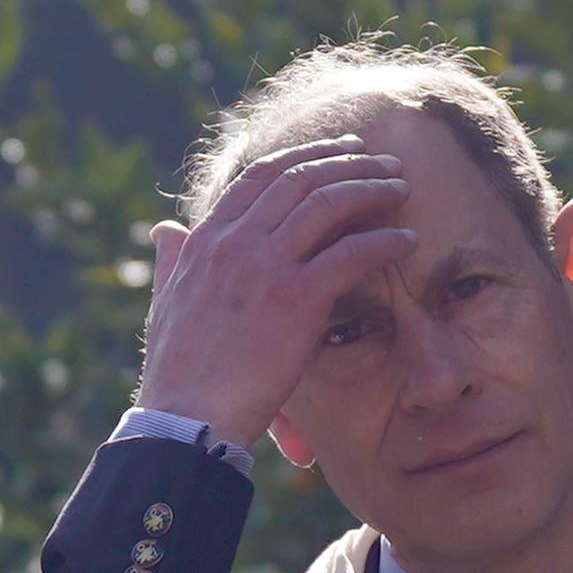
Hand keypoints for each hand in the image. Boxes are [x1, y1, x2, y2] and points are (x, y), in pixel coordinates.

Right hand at [134, 134, 414, 445]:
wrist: (186, 420)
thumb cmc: (179, 373)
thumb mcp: (165, 304)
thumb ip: (172, 261)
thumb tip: (164, 230)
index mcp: (205, 241)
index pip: (261, 175)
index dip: (305, 154)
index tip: (339, 151)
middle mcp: (234, 244)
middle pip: (300, 178)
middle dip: (348, 161)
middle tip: (382, 162)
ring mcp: (265, 268)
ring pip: (329, 202)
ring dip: (372, 188)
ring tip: (401, 189)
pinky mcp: (296, 300)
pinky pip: (353, 253)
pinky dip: (386, 241)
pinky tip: (408, 242)